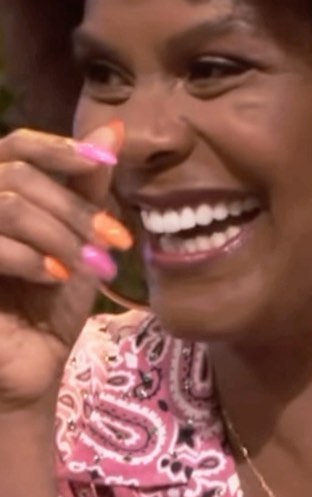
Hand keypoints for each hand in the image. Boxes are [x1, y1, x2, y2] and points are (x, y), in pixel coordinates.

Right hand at [0, 121, 127, 410]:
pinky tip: (57, 278)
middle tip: (116, 241)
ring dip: (61, 233)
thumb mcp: (78, 239)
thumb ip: (89, 187)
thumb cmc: (49, 305)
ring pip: (8, 204)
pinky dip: (31, 258)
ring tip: (94, 267)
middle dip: (75, 207)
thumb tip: (115, 127)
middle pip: (19, 174)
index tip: (103, 165)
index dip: (60, 148)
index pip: (18, 145)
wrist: (30, 369)